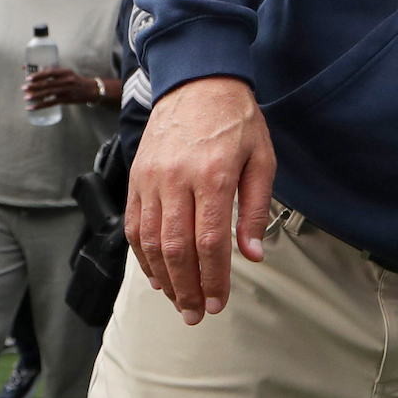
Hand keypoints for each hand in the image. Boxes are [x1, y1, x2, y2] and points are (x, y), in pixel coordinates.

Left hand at [24, 66, 99, 109]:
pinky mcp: (66, 100)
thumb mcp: (68, 73)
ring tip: (26, 98)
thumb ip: (54, 72)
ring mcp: (66, 91)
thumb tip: (37, 70)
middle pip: (47, 83)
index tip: (28, 78)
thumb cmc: (76, 80)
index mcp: (66, 72)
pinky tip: (31, 107)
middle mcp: (66, 80)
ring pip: (48, 93)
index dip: (38, 75)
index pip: (50, 72)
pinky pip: (50, 103)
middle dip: (34, 86)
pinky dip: (39, 106)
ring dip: (35, 96)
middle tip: (24, 88)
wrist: (91, 90)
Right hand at [126, 76, 276, 324]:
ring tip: (177, 301)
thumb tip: (252, 255)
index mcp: (212, 176)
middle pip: (176, 248)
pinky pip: (135, 225)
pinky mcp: (136, 178)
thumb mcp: (263, 159)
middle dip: (186, 288)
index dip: (212, 278)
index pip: (209, 241)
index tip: (218, 303)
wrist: (198, 82)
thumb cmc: (238, 121)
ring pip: (150, 241)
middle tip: (195, 315)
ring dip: (163, 278)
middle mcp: (176, 180)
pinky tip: (157, 274)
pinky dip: (143, 255)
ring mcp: (151, 180)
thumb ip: (255, 209)